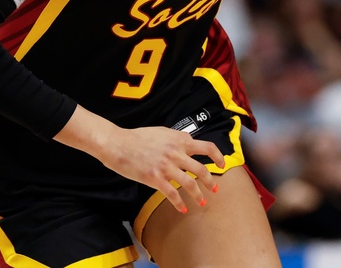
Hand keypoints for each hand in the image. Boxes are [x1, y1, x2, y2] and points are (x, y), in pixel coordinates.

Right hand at [54, 107, 224, 213]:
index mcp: (179, 140)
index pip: (207, 147)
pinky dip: (179, 204)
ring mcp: (166, 166)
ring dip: (198, 195)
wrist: (118, 143)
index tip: (222, 164)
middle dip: (211, 181)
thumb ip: (177, 139)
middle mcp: (176, 153)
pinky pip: (172, 194)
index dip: (218, 156)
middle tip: (215, 189)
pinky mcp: (155, 178)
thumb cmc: (138, 137)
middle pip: (201, 169)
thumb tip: (189, 142)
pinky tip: (183, 209)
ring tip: (202, 203)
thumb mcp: (162, 131)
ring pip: (190, 184)